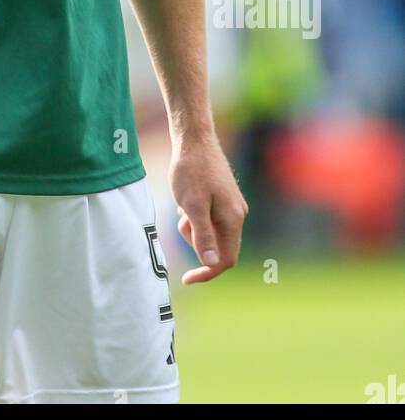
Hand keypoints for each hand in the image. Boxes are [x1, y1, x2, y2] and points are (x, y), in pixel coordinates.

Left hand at [169, 132, 247, 284]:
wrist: (194, 139)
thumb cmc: (191, 171)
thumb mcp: (192, 206)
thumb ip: (203, 236)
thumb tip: (212, 264)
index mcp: (233, 219)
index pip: (226, 259)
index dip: (207, 272)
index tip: (186, 279)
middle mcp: (238, 214)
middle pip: (218, 246)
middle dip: (196, 241)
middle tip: (181, 219)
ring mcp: (231, 206)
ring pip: (211, 232)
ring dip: (193, 227)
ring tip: (183, 204)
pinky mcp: (223, 198)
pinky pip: (208, 219)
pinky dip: (195, 215)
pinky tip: (187, 197)